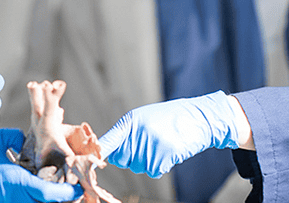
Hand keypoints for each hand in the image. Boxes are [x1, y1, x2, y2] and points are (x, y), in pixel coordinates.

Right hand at [0, 128, 82, 202]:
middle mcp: (15, 199)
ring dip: (43, 195)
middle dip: (58, 194)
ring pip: (34, 202)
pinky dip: (28, 195)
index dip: (69, 191)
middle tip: (66, 183)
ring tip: (48, 182)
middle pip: (47, 201)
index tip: (78, 186)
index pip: (54, 194)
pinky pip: (20, 201)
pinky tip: (26, 184)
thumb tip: (26, 141)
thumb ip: (16, 139)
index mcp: (18, 183)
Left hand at [98, 90, 240, 177]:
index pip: (109, 141)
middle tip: (151, 143)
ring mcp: (151, 144)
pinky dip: (161, 165)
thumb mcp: (145, 118)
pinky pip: (154, 171)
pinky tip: (170, 150)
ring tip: (163, 144)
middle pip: (123, 159)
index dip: (99, 153)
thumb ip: (128, 132)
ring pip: (139, 166)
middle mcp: (138, 132)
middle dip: (133, 156)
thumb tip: (111, 151)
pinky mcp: (164, 155)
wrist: (199, 117)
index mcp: (131, 121)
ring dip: (150, 161)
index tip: (89, 161)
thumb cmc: (172, 117)